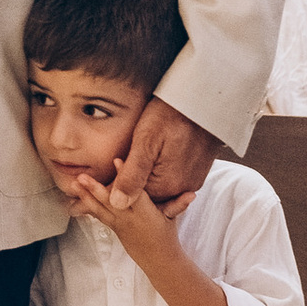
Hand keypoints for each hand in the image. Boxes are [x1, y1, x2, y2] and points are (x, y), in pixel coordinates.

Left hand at [109, 93, 218, 218]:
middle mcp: (182, 188)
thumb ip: (132, 175)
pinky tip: (154, 155)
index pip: (133, 198)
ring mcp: (191, 180)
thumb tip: (117, 204)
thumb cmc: (170, 115)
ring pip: (159, 186)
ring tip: (138, 153)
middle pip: (148, 195)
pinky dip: (160, 171)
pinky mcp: (196, 171)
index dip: (117, 187)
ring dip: (146, 175)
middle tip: (119, 159)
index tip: (106, 171)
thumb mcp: (145, 142)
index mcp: (167, 186)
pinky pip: (173, 179)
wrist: (200, 101)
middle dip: (131, 182)